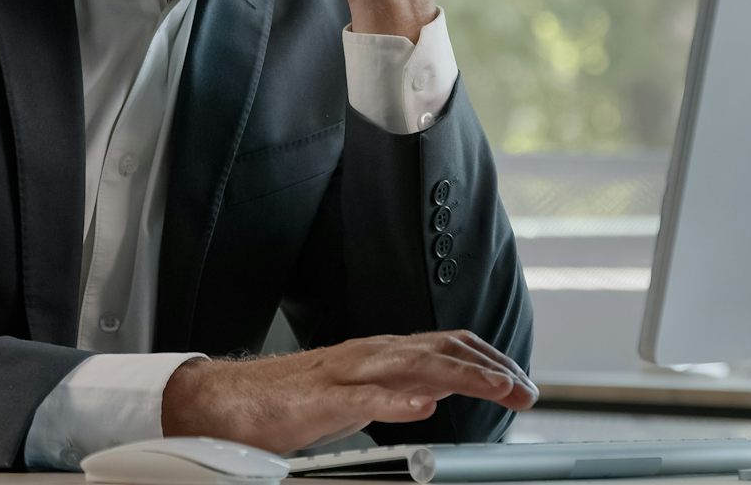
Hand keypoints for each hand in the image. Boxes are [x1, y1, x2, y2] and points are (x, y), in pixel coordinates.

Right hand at [161, 330, 536, 452]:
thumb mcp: (356, 395)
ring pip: (412, 363)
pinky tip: (422, 406)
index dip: (489, 360)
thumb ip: (395, 390)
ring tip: (497, 390)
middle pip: (441, 348)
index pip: (447, 345)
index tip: (521, 382)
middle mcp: (368, 355)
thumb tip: (436, 393)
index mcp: (378, 354)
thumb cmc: (286, 401)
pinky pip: (362, 397)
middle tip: (526, 392)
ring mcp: (345, 374)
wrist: (224, 402)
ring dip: (462, 375)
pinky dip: (395, 399)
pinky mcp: (319, 401)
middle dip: (490, 368)